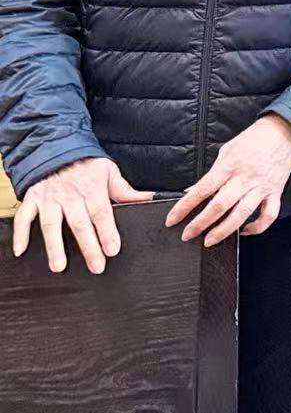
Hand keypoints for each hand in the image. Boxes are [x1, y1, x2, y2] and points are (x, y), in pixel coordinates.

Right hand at [11, 158, 155, 273]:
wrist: (57, 146)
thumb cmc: (86, 163)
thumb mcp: (109, 172)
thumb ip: (126, 190)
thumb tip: (149, 198)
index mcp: (92, 189)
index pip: (102, 213)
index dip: (107, 232)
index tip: (112, 250)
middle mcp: (70, 195)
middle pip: (79, 223)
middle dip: (88, 246)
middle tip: (96, 266)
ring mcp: (49, 198)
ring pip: (51, 224)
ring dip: (55, 246)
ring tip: (59, 266)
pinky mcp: (32, 199)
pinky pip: (24, 217)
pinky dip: (20, 234)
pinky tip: (21, 251)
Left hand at [166, 114, 290, 244]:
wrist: (284, 132)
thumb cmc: (253, 139)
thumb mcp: (227, 150)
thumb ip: (212, 172)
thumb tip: (193, 191)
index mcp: (230, 166)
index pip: (203, 189)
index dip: (185, 206)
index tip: (172, 219)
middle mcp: (245, 178)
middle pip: (220, 205)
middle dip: (201, 223)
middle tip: (187, 235)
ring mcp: (261, 187)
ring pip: (242, 214)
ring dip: (224, 230)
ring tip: (209, 240)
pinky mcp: (276, 192)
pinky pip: (268, 215)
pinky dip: (257, 227)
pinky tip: (244, 231)